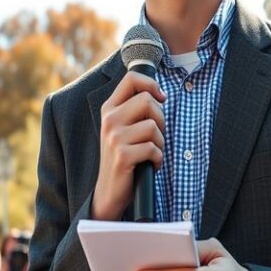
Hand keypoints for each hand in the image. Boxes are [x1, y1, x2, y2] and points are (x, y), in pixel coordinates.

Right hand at [92, 72, 165, 220]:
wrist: (109, 191)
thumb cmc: (124, 156)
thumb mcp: (124, 128)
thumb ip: (135, 109)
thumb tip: (159, 94)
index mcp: (109, 109)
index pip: (131, 79)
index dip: (152, 84)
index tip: (161, 98)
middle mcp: (109, 120)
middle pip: (147, 100)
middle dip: (161, 118)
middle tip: (155, 135)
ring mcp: (113, 137)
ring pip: (153, 125)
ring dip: (160, 142)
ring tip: (151, 152)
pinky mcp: (122, 155)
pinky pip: (153, 148)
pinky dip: (158, 158)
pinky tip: (150, 164)